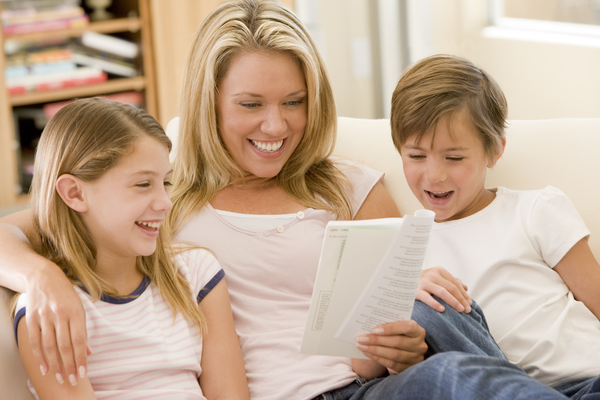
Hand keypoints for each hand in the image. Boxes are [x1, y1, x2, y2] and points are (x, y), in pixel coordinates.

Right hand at [25, 262, 88, 384]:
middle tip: (72, 380)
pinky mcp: (32, 318)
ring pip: (49, 346)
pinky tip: (45, 368)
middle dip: (69, 365)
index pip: (79, 340)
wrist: (44, 277)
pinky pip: (35, 341)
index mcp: (76, 312)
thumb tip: (89, 353)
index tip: (83, 372)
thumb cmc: (66, 296)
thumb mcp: (80, 309)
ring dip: (55, 364)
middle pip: (64, 345)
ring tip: (60, 378)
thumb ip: (83, 331)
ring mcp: (45, 317)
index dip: (81, 358)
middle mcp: (60, 315)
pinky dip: (39, 357)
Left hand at [355, 320, 426, 373]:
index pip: (407, 327)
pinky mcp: (409, 368)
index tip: (375, 329)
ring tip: (361, 346)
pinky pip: (391, 364)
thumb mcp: (399, 327)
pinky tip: (368, 353)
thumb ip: (389, 324)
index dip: (391, 328)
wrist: (406, 349)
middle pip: (397, 342)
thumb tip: (370, 322)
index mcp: (418, 331)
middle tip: (361, 338)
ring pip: (393, 354)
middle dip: (377, 340)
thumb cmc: (399, 333)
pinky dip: (378, 358)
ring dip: (375, 350)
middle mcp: (419, 345)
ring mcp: (415, 358)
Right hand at [417, 266, 471, 312]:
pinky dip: (435, 304)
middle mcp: (432, 274)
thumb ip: (451, 281)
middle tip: (468, 310)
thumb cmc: (422, 281)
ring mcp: (423, 282)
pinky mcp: (415, 291)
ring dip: (454, 302)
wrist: (401, 280)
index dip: (464, 294)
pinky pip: (427, 298)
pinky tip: (443, 310)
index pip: (455, 283)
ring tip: (460, 310)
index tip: (470, 303)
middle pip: (451, 288)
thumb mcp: (437, 278)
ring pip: (443, 292)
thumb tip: (465, 288)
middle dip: (461, 299)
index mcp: (438, 270)